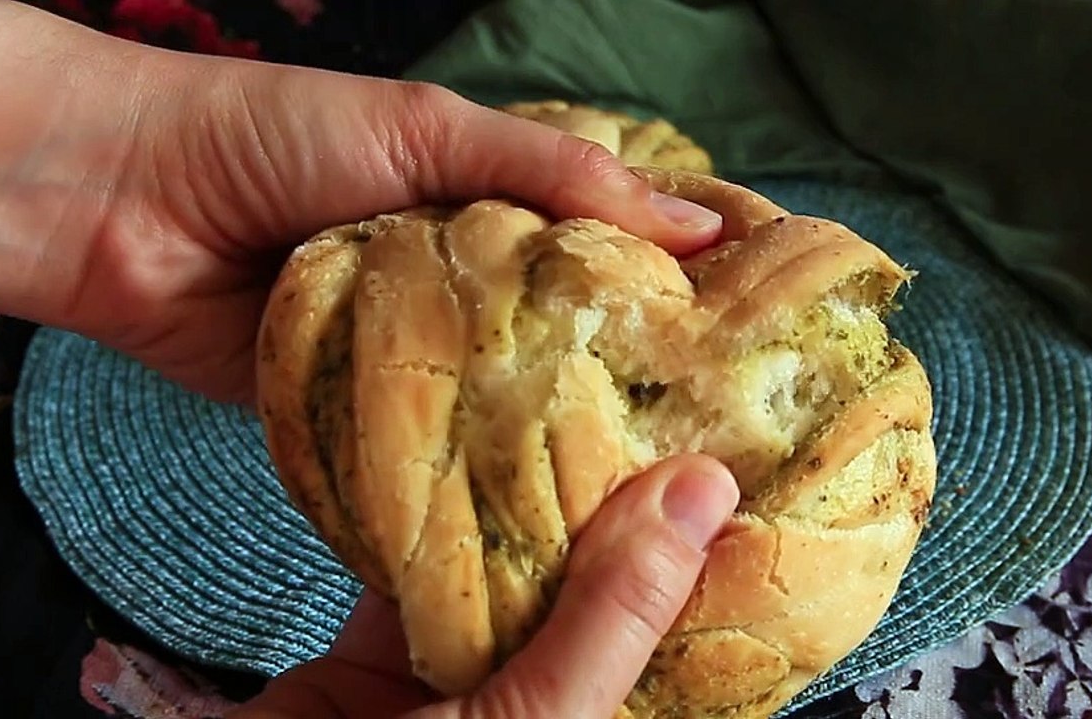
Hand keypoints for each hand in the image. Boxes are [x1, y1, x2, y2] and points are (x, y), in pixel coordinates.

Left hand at [0, 0, 721, 403]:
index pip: (608, 253)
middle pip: (568, 338)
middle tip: (723, 426)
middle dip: (632, 376)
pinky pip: (436, 445)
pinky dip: (474, 463)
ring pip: (508, 400)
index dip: (679, 289)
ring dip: (558, 429)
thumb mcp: (429, 130)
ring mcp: (421, 353)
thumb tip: (698, 225)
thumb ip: (554, 178)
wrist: (126, 205)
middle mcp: (469, 285)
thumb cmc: (278, 137)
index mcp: (493, 209)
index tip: (756, 334)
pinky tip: (542, 495)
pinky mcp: (367, 413)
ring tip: (651, 473)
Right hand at [228, 454, 739, 718]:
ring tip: (549, 403)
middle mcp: (539, 707)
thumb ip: (613, 615)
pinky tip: (441, 447)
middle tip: (635, 402)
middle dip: (604, 509)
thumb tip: (705, 495)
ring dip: (508, 504)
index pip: (678, 636)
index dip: (703, 554)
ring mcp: (454, 689)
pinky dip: (414, 519)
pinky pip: (402, 578)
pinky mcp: (368, 667)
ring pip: (494, 578)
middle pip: (585, 596)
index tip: (723, 457)